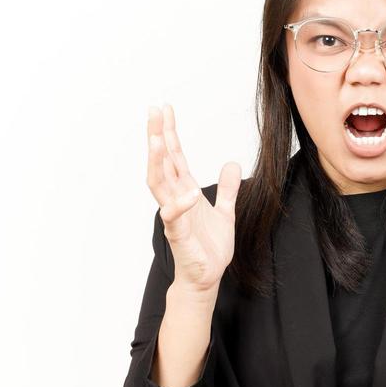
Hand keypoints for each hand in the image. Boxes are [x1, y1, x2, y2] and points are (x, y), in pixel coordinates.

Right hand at [145, 102, 240, 293]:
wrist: (207, 277)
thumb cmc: (210, 247)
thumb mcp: (226, 211)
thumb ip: (228, 189)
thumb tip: (232, 163)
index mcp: (186, 191)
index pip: (175, 157)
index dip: (170, 133)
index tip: (165, 110)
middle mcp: (176, 199)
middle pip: (163, 163)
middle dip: (157, 137)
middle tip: (153, 111)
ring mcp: (175, 216)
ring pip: (160, 184)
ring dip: (157, 162)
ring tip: (156, 140)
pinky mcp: (178, 235)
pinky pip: (174, 217)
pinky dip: (179, 205)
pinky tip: (188, 193)